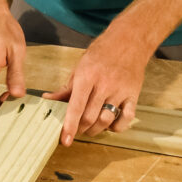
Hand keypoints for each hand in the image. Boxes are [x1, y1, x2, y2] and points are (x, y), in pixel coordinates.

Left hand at [44, 25, 150, 144]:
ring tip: (90, 128)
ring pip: (106, 120)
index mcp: (87, 77)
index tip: (65, 140)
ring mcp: (120, 91)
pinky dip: (117, 127)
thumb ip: (66, 88)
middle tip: (76, 130)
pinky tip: (110, 124)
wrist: (129, 40)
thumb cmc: (101, 53)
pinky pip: (126, 118)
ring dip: (96, 130)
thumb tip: (48, 99)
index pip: (76, 107)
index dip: (69, 126)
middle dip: (80, 130)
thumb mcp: (80, 67)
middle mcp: (104, 85)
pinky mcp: (133, 95)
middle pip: (90, 117)